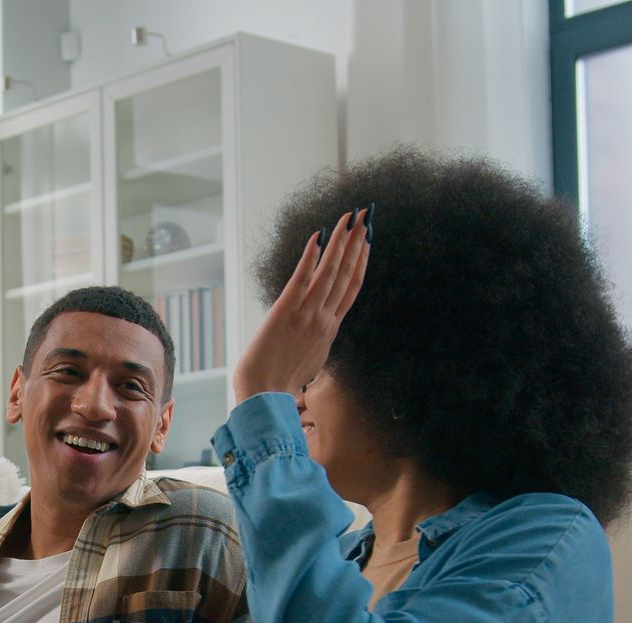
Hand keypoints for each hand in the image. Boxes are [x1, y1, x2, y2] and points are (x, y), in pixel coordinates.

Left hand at [231, 208, 370, 401]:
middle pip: (346, 274)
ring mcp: (306, 316)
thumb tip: (318, 329)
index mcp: (329, 330)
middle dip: (357, 243)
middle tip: (366, 216)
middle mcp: (323, 319)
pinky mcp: (285, 313)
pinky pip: (302, 279)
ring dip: (341, 243)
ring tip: (349, 218)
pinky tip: (318, 237)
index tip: (368, 241)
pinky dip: (311, 257)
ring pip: (330, 273)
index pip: (351, 288)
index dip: (361, 262)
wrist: (263, 397)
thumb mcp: (309, 360)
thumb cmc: (279, 383)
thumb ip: (316, 340)